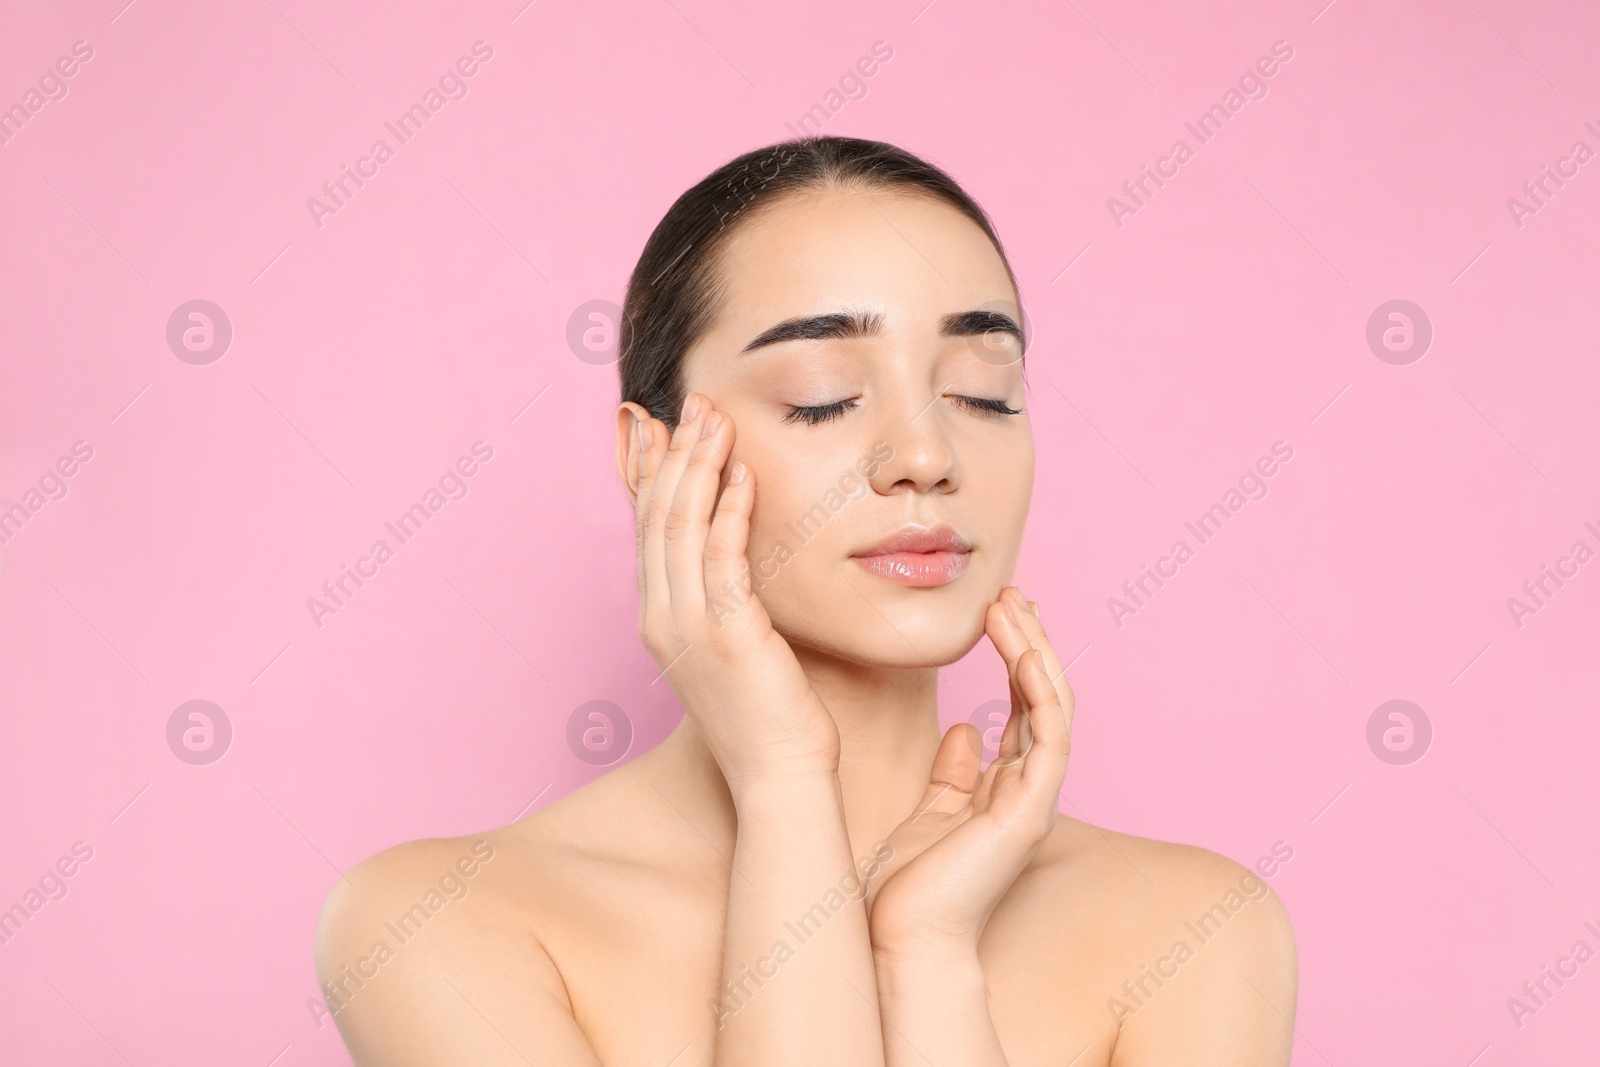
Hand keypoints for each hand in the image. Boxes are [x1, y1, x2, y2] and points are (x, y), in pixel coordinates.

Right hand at [629, 392, 840, 787]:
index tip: (671, 424)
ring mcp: (687, 627)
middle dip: (676, 454)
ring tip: (717, 418)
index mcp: (660, 620)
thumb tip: (738, 559)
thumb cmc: (771, 716)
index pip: (649, 529)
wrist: (780, 777)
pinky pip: (720, 557)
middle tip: (698, 403)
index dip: (658, 472)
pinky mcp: (725, 634)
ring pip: (680, 528)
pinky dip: (728, 510)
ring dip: (698, 466)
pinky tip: (743, 474)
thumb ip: (728, 598)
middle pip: (657, 518)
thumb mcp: (738, 646)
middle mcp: (661, 619)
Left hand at [863, 586, 1074, 957]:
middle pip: (1043, 697)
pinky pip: (1050, 734)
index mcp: (1003, 788)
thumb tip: (965, 730)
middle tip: (1009, 593)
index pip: (1021, 706)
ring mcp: (1033, 798)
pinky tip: (1021, 649)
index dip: (1014, 655)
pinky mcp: (1030, 809)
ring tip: (1010, 604)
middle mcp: (1026, 789)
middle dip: (1029, 641)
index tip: (997, 609)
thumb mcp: (927, 812)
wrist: (902, 939)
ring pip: (1053, 706)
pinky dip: (1039, 688)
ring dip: (1035, 651)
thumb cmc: (907, 888)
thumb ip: (952, 774)